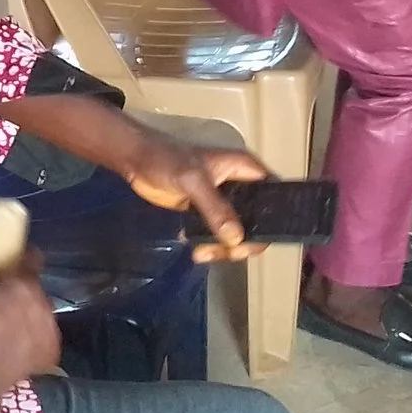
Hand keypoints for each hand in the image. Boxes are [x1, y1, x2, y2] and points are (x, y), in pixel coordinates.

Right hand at [0, 252, 60, 409]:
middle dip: (18, 294)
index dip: (20, 257)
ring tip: (2, 334)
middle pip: (33, 291)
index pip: (32, 257)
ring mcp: (51, 334)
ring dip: (24, 319)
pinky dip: (28, 343)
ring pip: (37, 317)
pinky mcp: (51, 359)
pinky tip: (11, 354)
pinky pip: (39, 341)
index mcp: (24, 284)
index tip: (6, 265)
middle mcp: (45, 305)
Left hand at [115, 133, 267, 262]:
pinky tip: (196, 251)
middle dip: (245, 242)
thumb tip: (237, 239)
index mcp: (245, 170)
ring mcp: (224, 202)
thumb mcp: (192, 180)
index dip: (276, 218)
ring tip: (203, 253)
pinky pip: (219, 236)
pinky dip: (211, 247)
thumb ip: (215, 207)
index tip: (259, 239)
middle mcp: (241, 187)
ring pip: (238, 233)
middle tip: (229, 252)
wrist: (135, 160)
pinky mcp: (207, 214)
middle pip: (259, 222)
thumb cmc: (166, 159)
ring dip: (225, 249)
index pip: (275, 196)